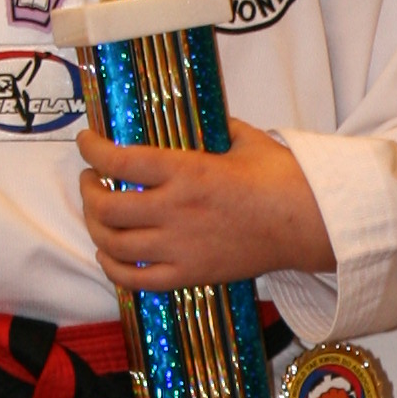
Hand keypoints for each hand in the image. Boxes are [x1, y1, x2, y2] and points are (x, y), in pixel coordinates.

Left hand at [76, 117, 336, 295]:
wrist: (310, 224)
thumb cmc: (283, 180)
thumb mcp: (245, 138)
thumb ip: (213, 128)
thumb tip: (197, 117)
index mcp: (187, 172)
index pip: (118, 160)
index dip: (91, 149)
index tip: (86, 142)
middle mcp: (176, 211)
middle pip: (105, 206)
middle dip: (87, 189)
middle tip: (90, 178)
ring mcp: (180, 248)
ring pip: (113, 243)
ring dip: (95, 226)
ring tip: (98, 213)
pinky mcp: (190, 274)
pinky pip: (137, 280)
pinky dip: (113, 268)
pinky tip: (109, 254)